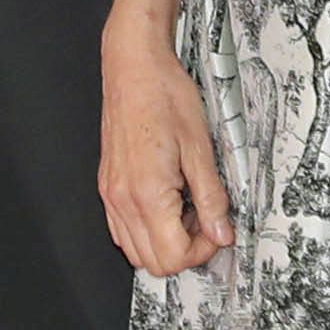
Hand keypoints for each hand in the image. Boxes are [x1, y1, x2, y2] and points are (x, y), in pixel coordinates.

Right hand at [99, 24, 231, 276]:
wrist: (134, 66)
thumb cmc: (165, 97)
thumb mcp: (201, 148)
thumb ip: (212, 198)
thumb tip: (222, 234)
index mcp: (146, 193)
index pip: (174, 257)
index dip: (203, 250)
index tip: (218, 227)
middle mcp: (122, 198)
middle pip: (153, 263)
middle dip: (185, 251)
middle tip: (205, 222)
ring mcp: (110, 192)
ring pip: (134, 251)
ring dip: (164, 243)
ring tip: (185, 211)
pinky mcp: (107, 183)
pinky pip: (120, 229)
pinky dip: (144, 231)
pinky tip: (164, 204)